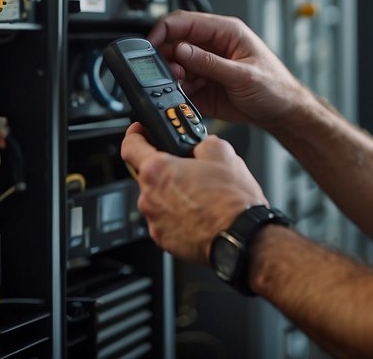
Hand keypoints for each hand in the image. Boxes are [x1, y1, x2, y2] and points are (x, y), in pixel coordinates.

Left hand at [122, 123, 267, 263]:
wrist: (243, 238)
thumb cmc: (231, 201)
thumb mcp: (222, 152)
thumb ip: (202, 142)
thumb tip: (200, 145)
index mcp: (157, 170)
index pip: (130, 146)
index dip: (135, 134)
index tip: (140, 132)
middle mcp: (149, 197)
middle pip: (148, 175)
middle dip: (167, 170)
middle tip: (189, 169)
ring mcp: (155, 221)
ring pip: (158, 199)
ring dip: (173, 194)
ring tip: (201, 195)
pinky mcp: (164, 240)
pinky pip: (166, 220)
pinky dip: (178, 215)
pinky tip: (200, 213)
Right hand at [147, 10, 306, 129]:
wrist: (284, 114)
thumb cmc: (276, 88)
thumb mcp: (243, 75)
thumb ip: (210, 64)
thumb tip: (181, 50)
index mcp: (225, 32)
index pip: (185, 22)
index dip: (164, 30)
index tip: (150, 43)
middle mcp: (213, 46)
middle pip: (175, 42)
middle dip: (166, 57)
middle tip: (166, 72)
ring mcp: (207, 66)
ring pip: (175, 65)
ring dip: (172, 76)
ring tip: (180, 85)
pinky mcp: (204, 85)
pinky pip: (181, 84)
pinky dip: (177, 90)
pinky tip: (185, 95)